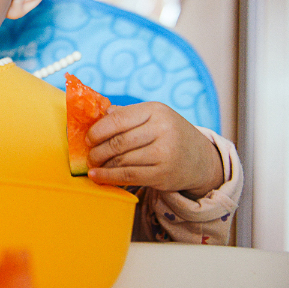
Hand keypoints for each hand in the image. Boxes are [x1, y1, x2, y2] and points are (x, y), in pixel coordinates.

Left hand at [85, 102, 223, 198]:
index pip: (118, 119)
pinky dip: (109, 177)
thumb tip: (95, 116)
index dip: (98, 130)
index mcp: (156, 110)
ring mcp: (165, 153)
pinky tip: (97, 176)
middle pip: (118, 142)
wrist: (201, 159)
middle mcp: (163, 129)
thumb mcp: (152, 117)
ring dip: (102, 164)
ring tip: (92, 165)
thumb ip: (125, 115)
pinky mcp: (163, 174)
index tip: (87, 138)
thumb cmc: (168, 134)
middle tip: (89, 155)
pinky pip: (128, 176)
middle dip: (97, 150)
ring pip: (122, 160)